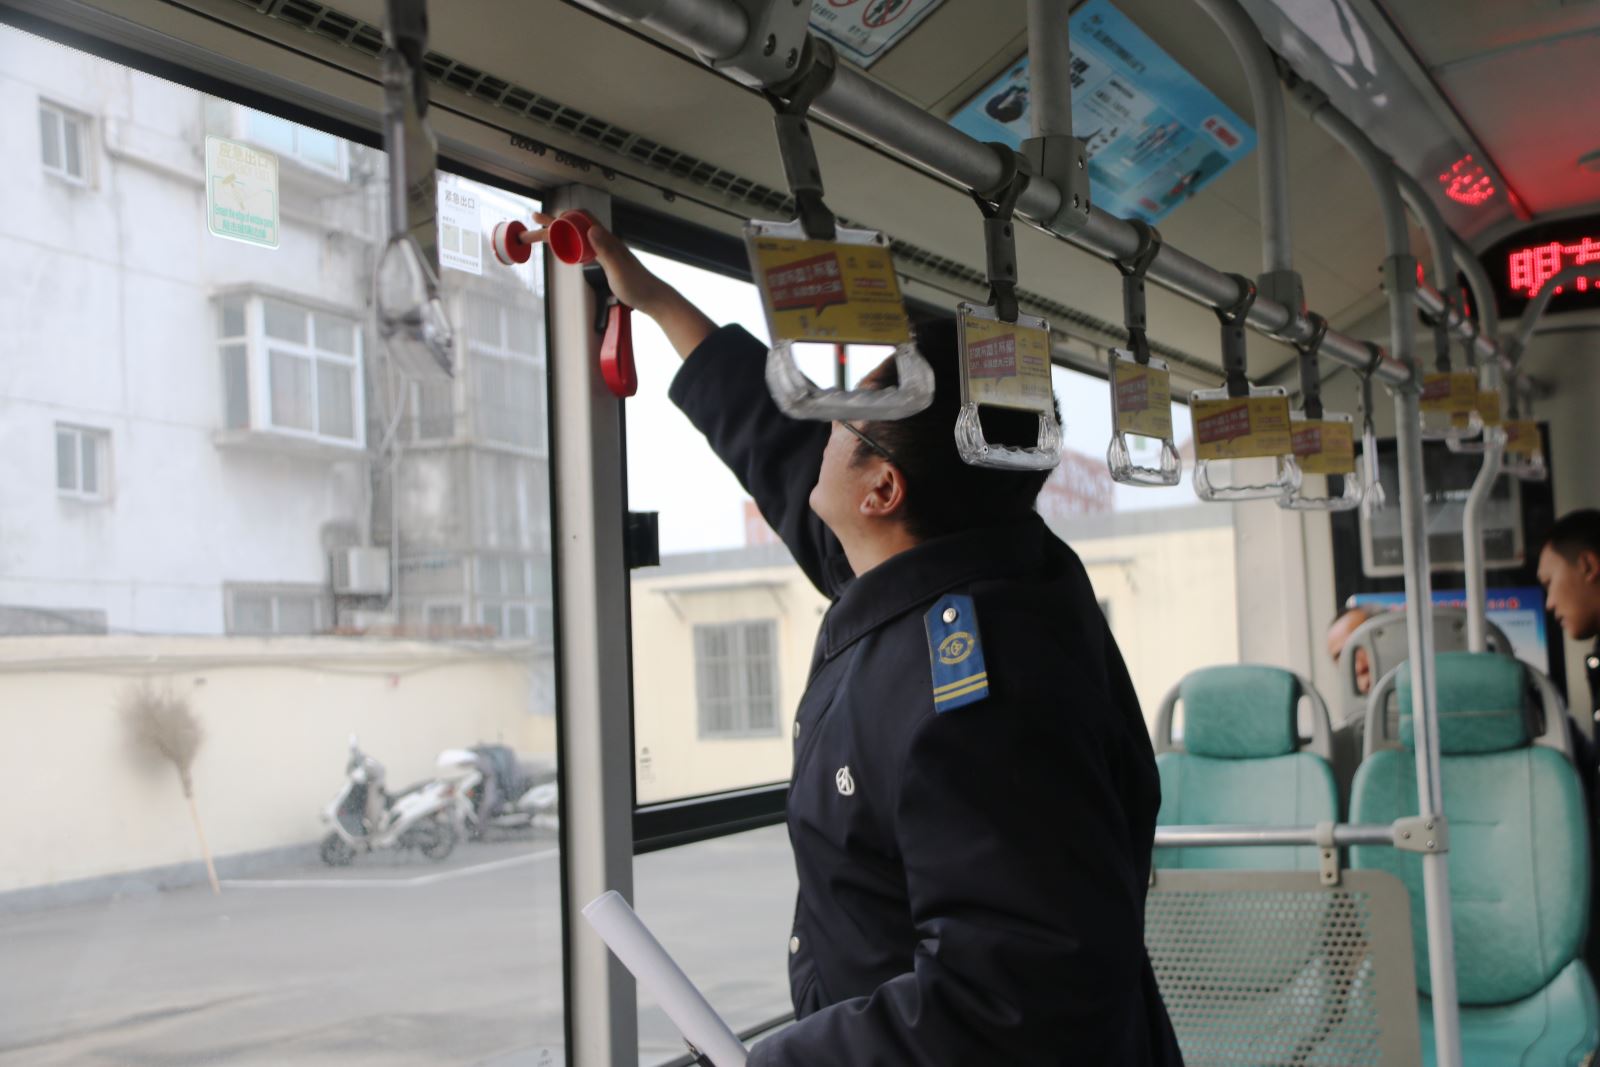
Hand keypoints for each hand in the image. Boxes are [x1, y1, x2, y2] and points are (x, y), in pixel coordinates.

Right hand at [522, 211, 715, 359]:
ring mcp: (606, 251)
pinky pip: (583, 246)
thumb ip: (606, 249)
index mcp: (605, 240)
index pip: (579, 220)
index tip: (543, 220)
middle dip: (553, 224)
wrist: (653, 298)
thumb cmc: (637, 286)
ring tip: (543, 232)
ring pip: (578, 236)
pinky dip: (570, 243)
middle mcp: (605, 241)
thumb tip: (591, 229)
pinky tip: (565, 247)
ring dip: (560, 232)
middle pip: (575, 226)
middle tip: (533, 220)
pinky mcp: (607, 260)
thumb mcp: (618, 268)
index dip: (559, 219)